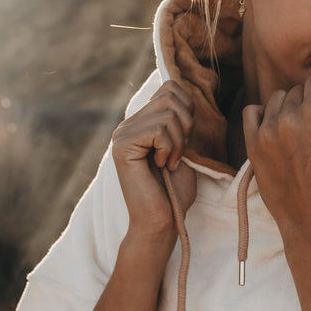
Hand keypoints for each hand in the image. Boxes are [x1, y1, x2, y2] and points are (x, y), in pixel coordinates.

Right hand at [111, 81, 196, 237]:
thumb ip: (181, 121)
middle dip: (186, 125)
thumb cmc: (174, 191)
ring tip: (169, 163)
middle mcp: (127, 125)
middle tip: (178, 154)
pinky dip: (169, 149)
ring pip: (168, 112)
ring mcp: (122, 134)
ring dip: (179, 142)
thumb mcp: (183, 148)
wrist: (162, 221)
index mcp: (140, 123)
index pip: (170, 88)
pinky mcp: (122, 146)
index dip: (188, 112)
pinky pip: (159, 130)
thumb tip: (186, 92)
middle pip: (170, 95)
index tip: (183, 143)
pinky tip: (161, 167)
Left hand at [242, 66, 310, 242]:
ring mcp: (267, 131)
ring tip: (296, 130)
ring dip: (286, 108)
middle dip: (306, 101)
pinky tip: (274, 129)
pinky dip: (261, 115)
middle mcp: (289, 117)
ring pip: (275, 99)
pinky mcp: (252, 144)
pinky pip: (251, 112)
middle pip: (296, 90)